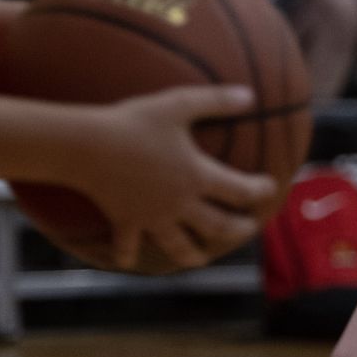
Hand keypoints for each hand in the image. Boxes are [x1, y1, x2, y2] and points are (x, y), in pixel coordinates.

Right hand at [68, 86, 276, 271]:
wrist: (87, 146)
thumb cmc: (134, 122)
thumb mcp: (178, 104)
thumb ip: (217, 100)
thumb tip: (251, 94)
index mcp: (197, 176)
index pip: (241, 190)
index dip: (260, 190)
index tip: (269, 187)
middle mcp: (179, 203)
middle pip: (218, 226)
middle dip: (238, 230)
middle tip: (249, 230)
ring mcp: (152, 217)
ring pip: (178, 245)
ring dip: (193, 255)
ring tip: (201, 259)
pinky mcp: (124, 221)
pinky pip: (127, 244)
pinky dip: (128, 254)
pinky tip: (127, 261)